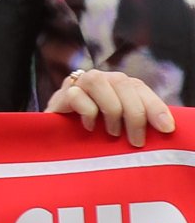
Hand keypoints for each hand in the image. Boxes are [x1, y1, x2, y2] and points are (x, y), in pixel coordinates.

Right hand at [46, 68, 174, 147]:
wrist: (54, 142)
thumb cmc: (93, 138)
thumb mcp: (121, 129)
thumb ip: (137, 122)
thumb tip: (166, 128)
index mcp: (116, 86)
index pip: (139, 87)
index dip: (155, 106)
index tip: (166, 128)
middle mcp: (98, 80)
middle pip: (122, 82)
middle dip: (134, 113)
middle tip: (136, 141)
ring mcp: (76, 85)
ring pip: (97, 81)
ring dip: (110, 109)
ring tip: (113, 132)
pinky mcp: (58, 97)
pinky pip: (76, 96)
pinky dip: (87, 113)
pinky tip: (89, 128)